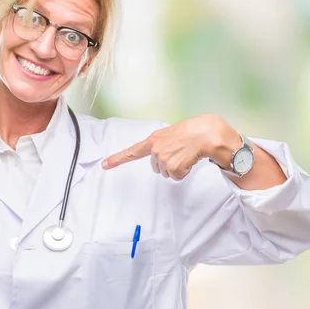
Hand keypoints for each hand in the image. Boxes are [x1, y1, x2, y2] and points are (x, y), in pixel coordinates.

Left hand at [101, 114, 241, 180]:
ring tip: (185, 154)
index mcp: (152, 140)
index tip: (104, 165)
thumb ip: (159, 143)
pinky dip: (184, 171)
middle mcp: (155, 151)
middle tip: (178, 152)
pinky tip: (188, 160)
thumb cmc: (190, 132)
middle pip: (156, 167)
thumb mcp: (169, 133)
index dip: (117, 159)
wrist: (204, 134)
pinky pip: (176, 176)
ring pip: (167, 173)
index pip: (131, 152)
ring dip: (176, 167)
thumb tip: (158, 156)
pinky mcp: (174, 168)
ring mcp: (163, 160)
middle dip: (166, 163)